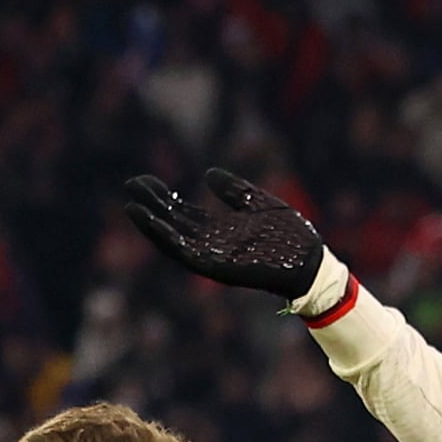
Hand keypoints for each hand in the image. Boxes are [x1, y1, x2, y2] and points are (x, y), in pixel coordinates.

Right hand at [121, 168, 326, 300]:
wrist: (310, 261)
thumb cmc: (290, 236)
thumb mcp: (257, 203)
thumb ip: (233, 190)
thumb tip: (209, 173)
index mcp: (220, 230)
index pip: (182, 213)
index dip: (162, 197)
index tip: (144, 180)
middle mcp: (212, 244)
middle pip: (173, 223)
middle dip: (152, 206)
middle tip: (131, 184)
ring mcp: (213, 257)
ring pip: (174, 241)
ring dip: (152, 226)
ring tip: (132, 206)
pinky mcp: (217, 268)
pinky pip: (186, 254)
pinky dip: (168, 240)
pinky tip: (154, 223)